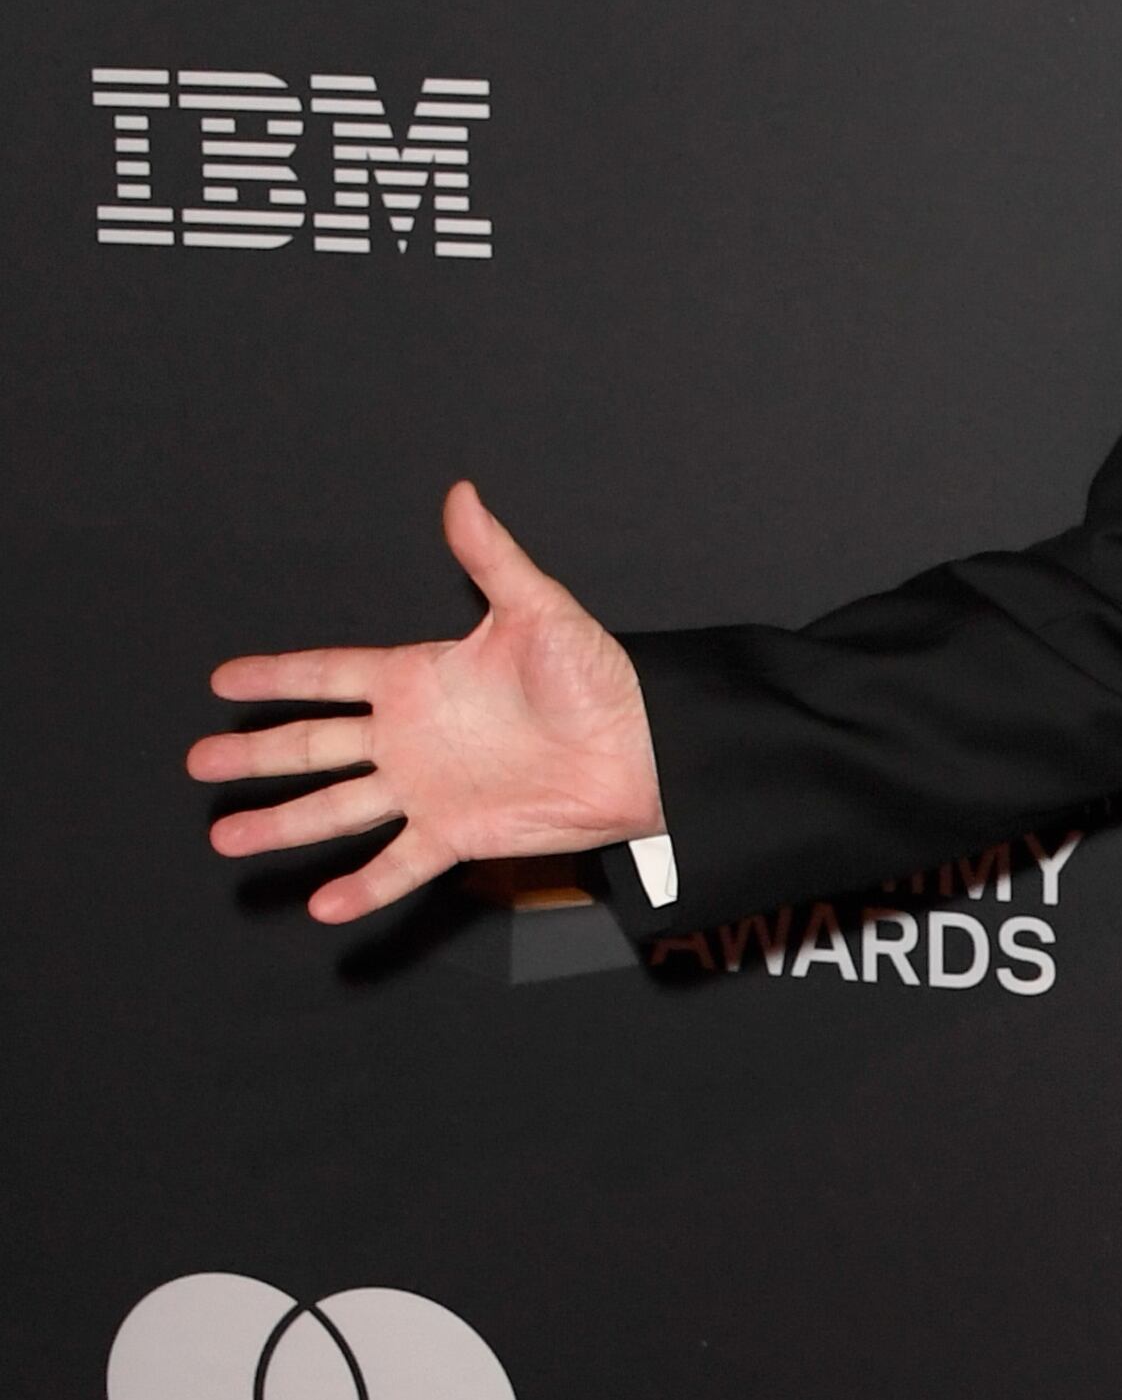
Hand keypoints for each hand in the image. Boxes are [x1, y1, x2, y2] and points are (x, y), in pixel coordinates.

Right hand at [192, 480, 663, 923]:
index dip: (276, 676)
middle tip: (198, 762)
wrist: (645, 749)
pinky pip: (400, 863)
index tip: (223, 679)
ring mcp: (429, 787)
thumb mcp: (539, 609)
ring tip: (226, 837)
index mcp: (419, 677)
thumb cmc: (599, 677)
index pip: (328, 675)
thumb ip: (490, 557)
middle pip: (312, 745)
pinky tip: (324, 905)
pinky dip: (363, 886)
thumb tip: (462, 494)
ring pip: (337, 808)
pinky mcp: (458, 833)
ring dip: (282, 825)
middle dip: (254, 754)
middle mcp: (411, 735)